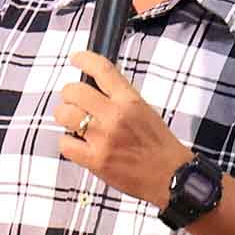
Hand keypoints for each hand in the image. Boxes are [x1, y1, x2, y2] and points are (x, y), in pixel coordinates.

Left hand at [51, 51, 183, 207]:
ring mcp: (103, 137)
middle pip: (74, 90)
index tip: (76, 58)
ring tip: (72, 122)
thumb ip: (120, 98)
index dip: (84, 59)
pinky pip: (65, 144)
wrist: (170, 175)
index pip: (102, 69)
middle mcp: (114, 115)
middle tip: (71, 100)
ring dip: (64, 116)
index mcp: (130, 100)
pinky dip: (67, 143)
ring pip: (64, 114)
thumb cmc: (159, 145)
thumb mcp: (144, 111)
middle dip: (68, 94)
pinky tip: (76, 144)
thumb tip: (95, 89)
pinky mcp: (95, 159)